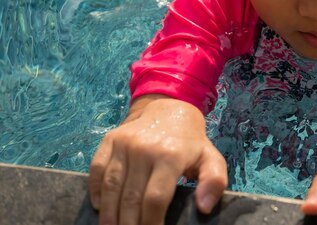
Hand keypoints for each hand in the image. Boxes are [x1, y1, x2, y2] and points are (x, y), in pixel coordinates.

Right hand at [89, 95, 226, 224]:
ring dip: (109, 214)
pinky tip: (101, 207)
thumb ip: (214, 182)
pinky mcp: (110, 140)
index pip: (155, 199)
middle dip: (128, 223)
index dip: (151, 223)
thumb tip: (204, 208)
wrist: (169, 109)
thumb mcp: (211, 158)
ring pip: (111, 187)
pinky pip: (96, 170)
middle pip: (130, 197)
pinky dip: (95, 191)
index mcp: (170, 155)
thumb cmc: (190, 142)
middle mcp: (144, 148)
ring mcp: (124, 143)